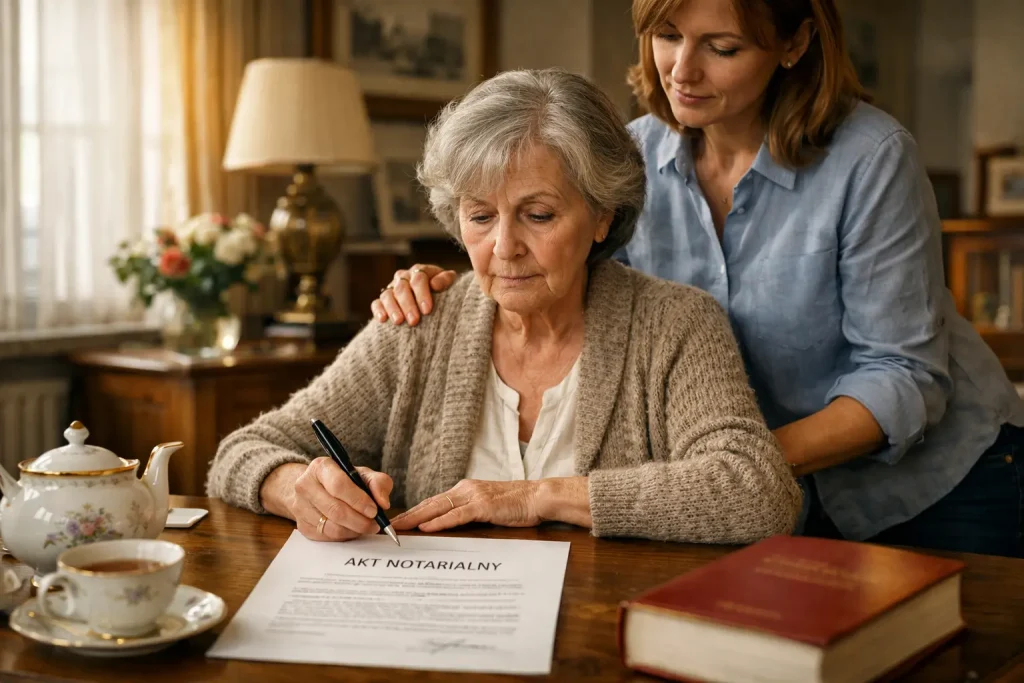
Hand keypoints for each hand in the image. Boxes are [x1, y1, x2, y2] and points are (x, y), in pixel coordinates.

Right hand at [286, 457, 393, 541]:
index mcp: (321, 467)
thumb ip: (378, 483)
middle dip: (360, 520)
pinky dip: (345, 536)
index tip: (374, 510)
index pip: (339, 485)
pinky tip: (352, 529)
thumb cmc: (344, 480)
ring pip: (332, 527)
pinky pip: (327, 537)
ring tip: (366, 526)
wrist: (316, 488)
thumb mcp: (363, 474)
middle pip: (335, 510)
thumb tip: (383, 503)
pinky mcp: (302, 525)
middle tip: (375, 524)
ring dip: (354, 530)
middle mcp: (305, 485)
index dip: (359, 500)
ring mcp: (300, 506)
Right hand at [371, 263, 456, 325]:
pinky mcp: (383, 301)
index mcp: (420, 271)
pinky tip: (382, 319)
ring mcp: (392, 288)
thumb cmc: (444, 292)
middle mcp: (404, 278)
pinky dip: (378, 310)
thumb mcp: (449, 284)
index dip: (422, 293)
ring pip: (388, 295)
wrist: (435, 302)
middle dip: (408, 304)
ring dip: (393, 308)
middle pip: (402, 287)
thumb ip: (445, 280)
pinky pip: (376, 303)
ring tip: (399, 322)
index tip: (427, 310)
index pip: (419, 278)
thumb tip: (435, 284)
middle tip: (414, 321)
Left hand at [391, 479, 541, 532]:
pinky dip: (440, 521)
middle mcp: (466, 490)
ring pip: (439, 508)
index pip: (435, 502)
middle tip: (390, 525)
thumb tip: (451, 526)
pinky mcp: (483, 506)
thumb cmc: (516, 505)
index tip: (399, 520)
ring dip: (417, 518)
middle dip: (409, 514)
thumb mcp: (488, 508)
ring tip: (400, 526)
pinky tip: (426, 527)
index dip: (415, 511)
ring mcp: (474, 496)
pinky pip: (457, 515)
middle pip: (431, 503)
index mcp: (465, 490)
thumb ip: (469, 513)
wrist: (538, 497)